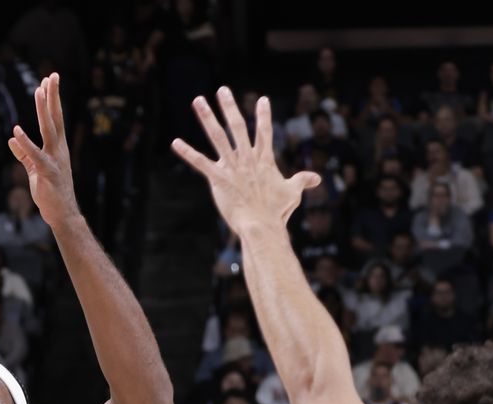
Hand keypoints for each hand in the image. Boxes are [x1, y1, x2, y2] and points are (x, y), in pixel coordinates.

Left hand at [8, 73, 78, 229]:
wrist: (62, 214)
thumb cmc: (50, 192)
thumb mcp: (35, 170)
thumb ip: (24, 154)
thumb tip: (12, 139)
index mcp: (57, 148)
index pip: (55, 119)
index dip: (51, 100)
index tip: (48, 81)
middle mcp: (59, 150)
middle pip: (55, 118)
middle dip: (53, 96)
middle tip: (51, 76)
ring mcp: (55, 160)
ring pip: (49, 130)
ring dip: (43, 110)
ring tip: (39, 92)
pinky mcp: (47, 172)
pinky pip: (35, 155)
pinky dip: (25, 143)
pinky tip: (16, 131)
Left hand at [172, 87, 319, 236]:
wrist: (261, 225)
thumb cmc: (277, 211)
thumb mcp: (293, 192)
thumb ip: (302, 181)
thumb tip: (317, 178)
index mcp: (264, 160)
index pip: (264, 132)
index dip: (263, 115)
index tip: (262, 99)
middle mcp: (247, 159)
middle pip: (237, 127)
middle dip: (229, 107)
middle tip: (222, 90)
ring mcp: (232, 167)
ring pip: (218, 137)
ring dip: (207, 117)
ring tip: (198, 101)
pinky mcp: (218, 179)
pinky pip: (200, 163)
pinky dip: (187, 152)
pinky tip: (175, 142)